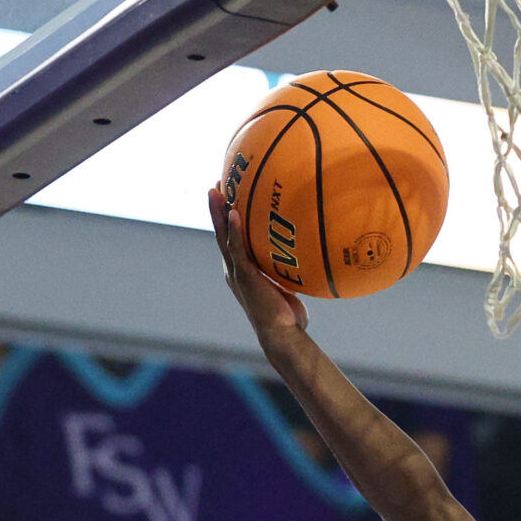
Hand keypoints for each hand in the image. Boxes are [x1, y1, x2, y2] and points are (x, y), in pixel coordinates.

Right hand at [207, 185, 309, 338]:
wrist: (282, 334)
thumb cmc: (288, 316)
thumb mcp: (286, 287)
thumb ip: (288, 273)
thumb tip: (307, 259)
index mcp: (242, 271)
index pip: (231, 239)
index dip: (227, 219)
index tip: (226, 198)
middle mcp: (235, 269)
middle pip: (222, 233)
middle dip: (216, 209)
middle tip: (213, 186)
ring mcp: (237, 272)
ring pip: (224, 236)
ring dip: (219, 213)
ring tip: (215, 191)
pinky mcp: (244, 276)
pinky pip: (237, 248)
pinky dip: (235, 230)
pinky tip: (234, 213)